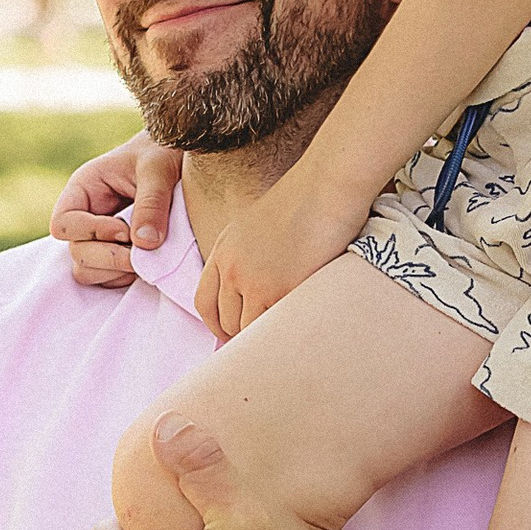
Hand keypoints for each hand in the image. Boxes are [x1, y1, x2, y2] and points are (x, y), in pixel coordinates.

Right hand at [52, 133, 180, 290]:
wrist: (185, 158)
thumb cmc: (165, 152)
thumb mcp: (159, 168)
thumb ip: (152, 202)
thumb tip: (144, 243)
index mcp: (85, 189)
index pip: (63, 224)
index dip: (90, 233)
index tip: (124, 230)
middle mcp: (87, 216)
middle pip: (76, 253)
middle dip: (109, 257)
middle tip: (144, 251)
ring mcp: (100, 239)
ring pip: (88, 271)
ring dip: (118, 270)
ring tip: (149, 255)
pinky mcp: (117, 254)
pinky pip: (110, 279)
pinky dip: (128, 276)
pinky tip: (151, 260)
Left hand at [193, 167, 363, 341]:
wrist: (326, 187)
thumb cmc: (306, 201)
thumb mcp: (258, 226)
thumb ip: (247, 256)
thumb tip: (256, 289)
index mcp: (223, 250)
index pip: (204, 302)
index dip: (216, 324)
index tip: (231, 334)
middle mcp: (231, 268)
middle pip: (226, 321)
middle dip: (242, 335)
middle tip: (263, 342)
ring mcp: (254, 281)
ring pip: (249, 329)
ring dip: (265, 336)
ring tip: (284, 336)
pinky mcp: (280, 291)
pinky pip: (275, 326)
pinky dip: (284, 332)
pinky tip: (299, 329)